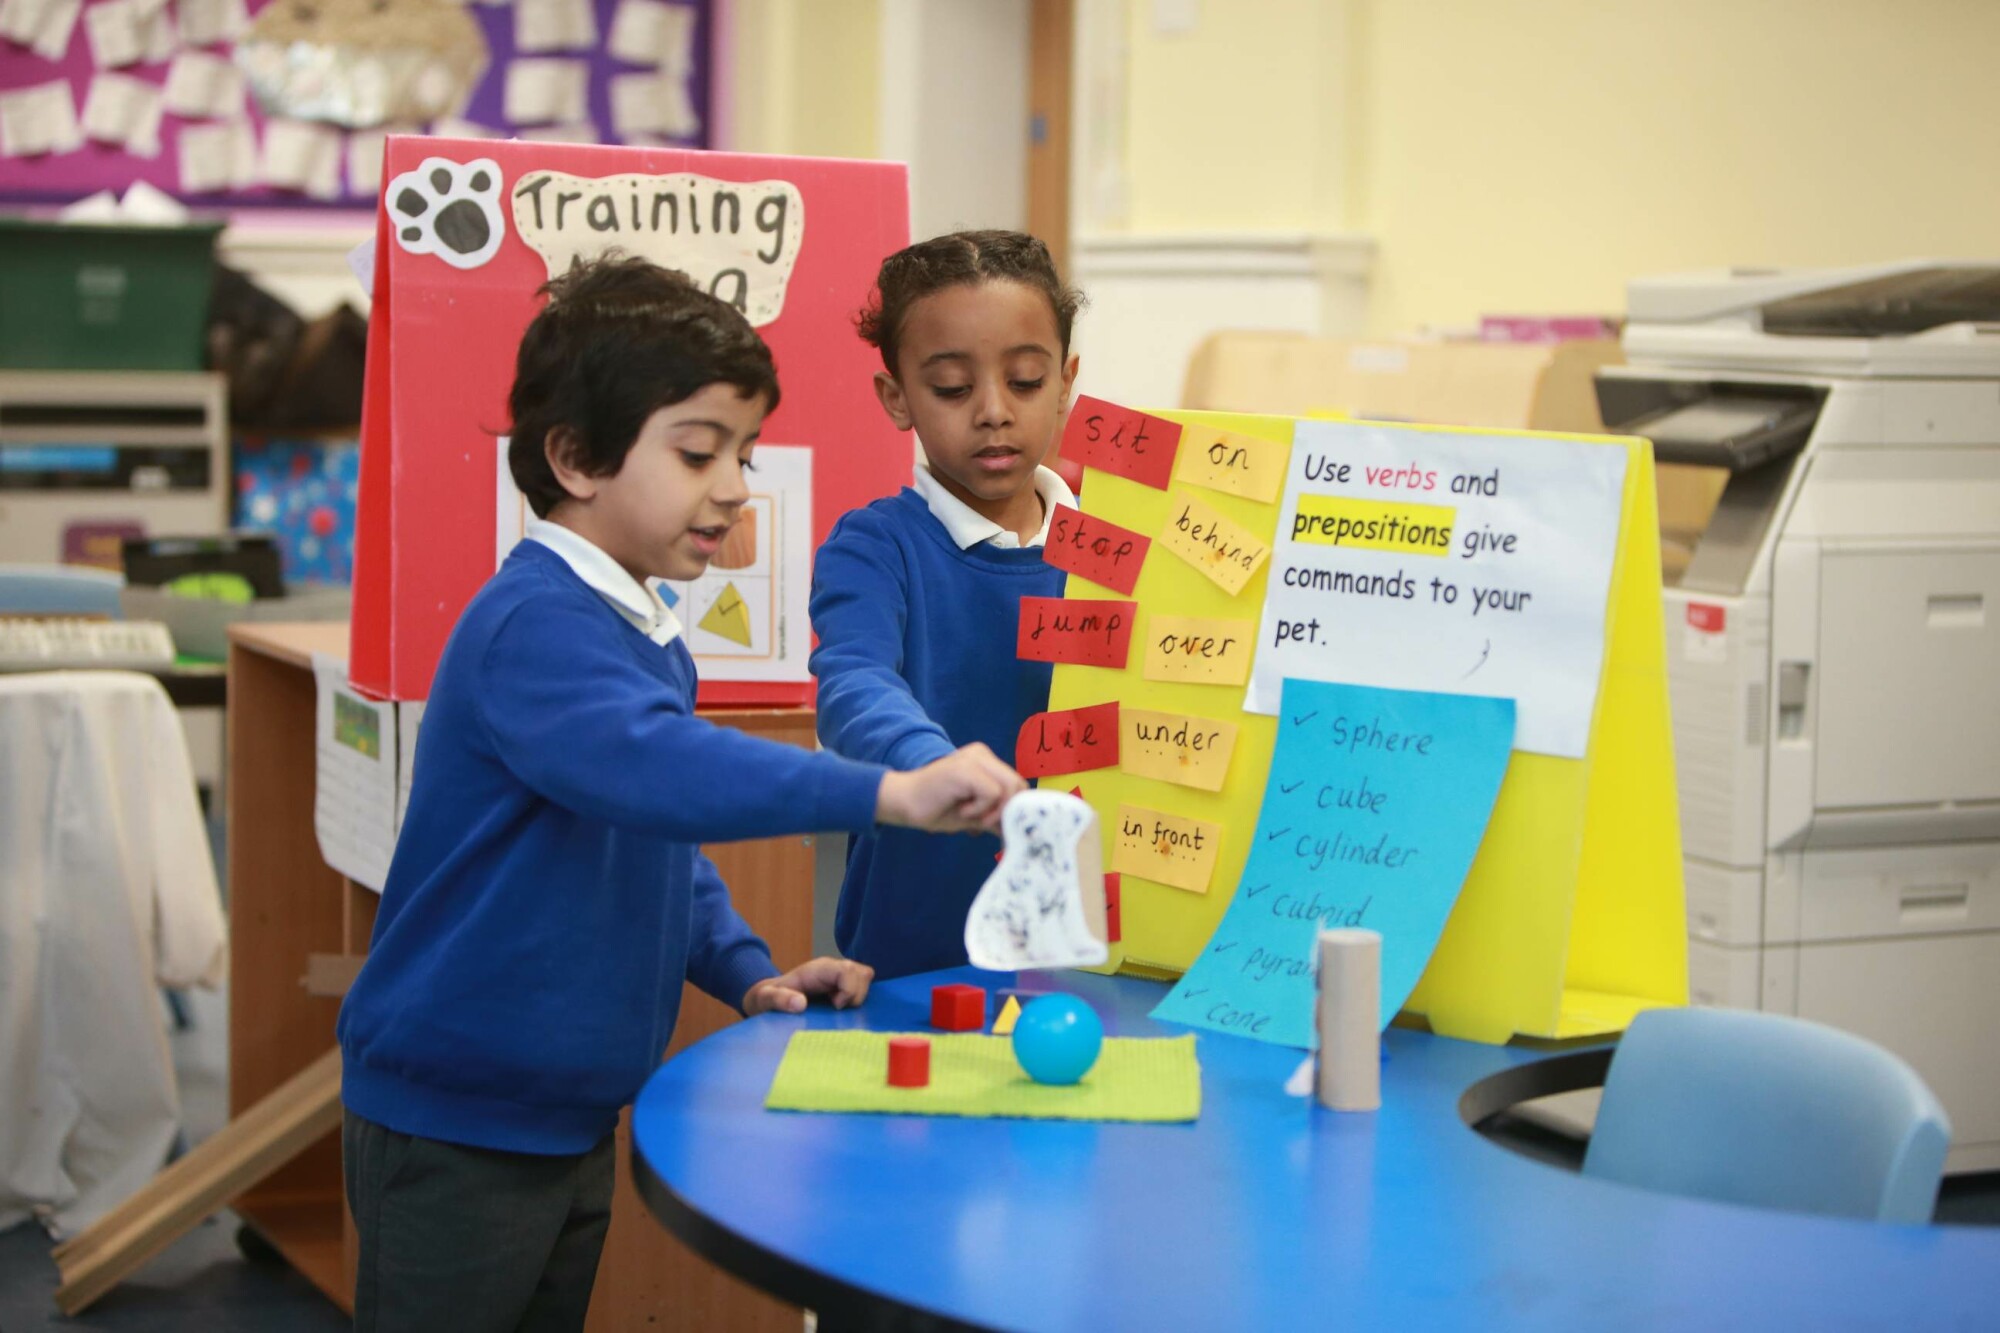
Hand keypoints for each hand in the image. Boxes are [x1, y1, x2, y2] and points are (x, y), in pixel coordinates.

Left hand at [743, 957, 873, 1015]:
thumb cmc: (767, 998)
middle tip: (836, 1009)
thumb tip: (800, 1003)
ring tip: (839, 1009)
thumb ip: (779, 999)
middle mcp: (832, 970)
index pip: (847, 970)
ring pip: (865, 977)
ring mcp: (838, 978)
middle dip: (856, 994)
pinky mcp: (841, 987)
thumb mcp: (766, 999)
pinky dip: (858, 998)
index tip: (835, 1006)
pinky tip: (843, 1009)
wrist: (768, 998)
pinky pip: (861, 986)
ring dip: (858, 996)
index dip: (848, 990)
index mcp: (818, 970)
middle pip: (862, 973)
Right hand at [875, 743, 1024, 833]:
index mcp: (985, 760)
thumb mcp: (974, 814)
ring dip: (994, 811)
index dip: (1013, 807)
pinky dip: (980, 809)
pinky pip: (992, 793)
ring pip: (1009, 788)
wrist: (903, 803)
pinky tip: (960, 809)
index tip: (1000, 828)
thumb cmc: (935, 808)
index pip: (1016, 783)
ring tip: (971, 816)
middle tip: (986, 824)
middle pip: (1018, 784)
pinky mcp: (966, 769)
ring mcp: (974, 758)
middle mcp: (981, 754)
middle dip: (1007, 811)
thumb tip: (1018, 827)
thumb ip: (996, 816)